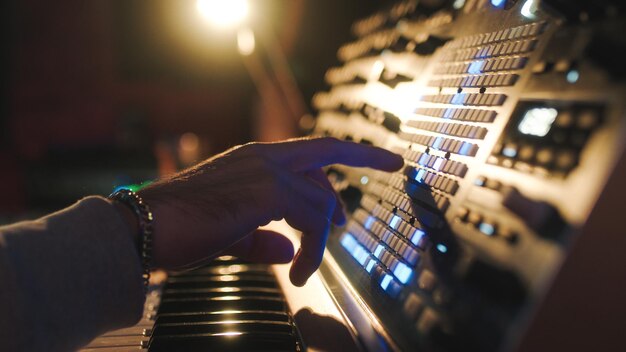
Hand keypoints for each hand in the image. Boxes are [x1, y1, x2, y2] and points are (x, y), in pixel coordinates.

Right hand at [137, 137, 403, 285]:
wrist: (142, 228)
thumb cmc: (179, 229)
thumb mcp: (230, 233)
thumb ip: (263, 239)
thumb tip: (289, 249)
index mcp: (253, 160)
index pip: (308, 152)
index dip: (340, 156)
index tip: (367, 160)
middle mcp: (262, 156)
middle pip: (329, 148)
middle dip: (366, 154)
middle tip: (393, 163)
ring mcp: (264, 169)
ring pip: (321, 198)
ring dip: (322, 239)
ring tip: (306, 269)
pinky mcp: (266, 190)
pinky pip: (311, 218)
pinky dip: (313, 248)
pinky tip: (298, 272)